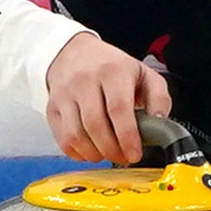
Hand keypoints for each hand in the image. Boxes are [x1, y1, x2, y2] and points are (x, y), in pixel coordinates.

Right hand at [43, 31, 171, 167]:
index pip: (118, 108)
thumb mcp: (143, 73)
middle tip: (124, 157)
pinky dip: (77, 153)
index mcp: (112, 71)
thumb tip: (159, 123)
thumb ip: (158, 97)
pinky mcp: (52, 108)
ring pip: (76, 135)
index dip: (127, 137)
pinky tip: (91, 151)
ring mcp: (65, 95)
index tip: (134, 154)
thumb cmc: (111, 67)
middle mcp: (84, 81)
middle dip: (112, 150)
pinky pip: (62, 139)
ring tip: (108, 154)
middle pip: (95, 125)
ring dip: (95, 154)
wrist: (74, 53)